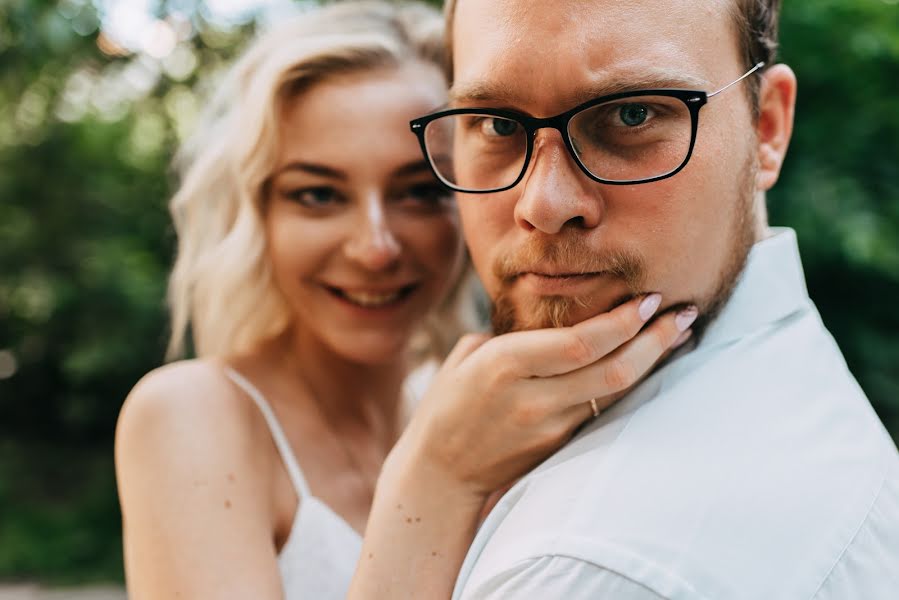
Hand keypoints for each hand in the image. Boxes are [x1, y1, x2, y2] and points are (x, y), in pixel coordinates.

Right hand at [390, 294, 695, 499]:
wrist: (440, 473)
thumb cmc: (447, 406)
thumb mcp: (468, 355)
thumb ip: (515, 336)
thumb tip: (559, 319)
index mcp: (503, 364)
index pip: (579, 342)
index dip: (621, 322)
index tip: (649, 299)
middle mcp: (532, 397)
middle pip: (612, 369)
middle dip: (655, 338)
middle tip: (683, 312)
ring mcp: (549, 426)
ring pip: (617, 392)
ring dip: (654, 361)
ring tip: (681, 333)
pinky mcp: (559, 445)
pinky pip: (605, 408)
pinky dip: (632, 383)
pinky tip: (651, 364)